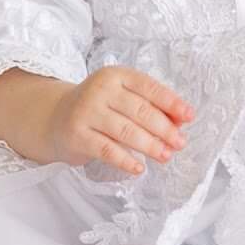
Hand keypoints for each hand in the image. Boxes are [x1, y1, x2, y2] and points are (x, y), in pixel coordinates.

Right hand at [46, 65, 192, 174]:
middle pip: (140, 111)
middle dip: (164, 129)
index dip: (171, 102)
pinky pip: (107, 150)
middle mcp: (100, 90)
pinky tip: (139, 168)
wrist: (55, 117)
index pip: (149, 87)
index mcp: (115, 75)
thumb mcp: (122, 99)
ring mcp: (87, 112)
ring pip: (126, 131)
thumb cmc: (99, 108)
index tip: (189, 116)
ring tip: (166, 156)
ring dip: (150, 146)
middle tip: (180, 143)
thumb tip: (181, 121)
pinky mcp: (78, 135)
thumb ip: (150, 106)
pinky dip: (125, 160)